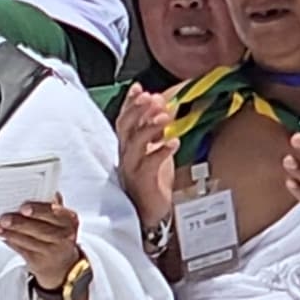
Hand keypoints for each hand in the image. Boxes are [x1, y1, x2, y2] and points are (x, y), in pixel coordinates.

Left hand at [0, 201, 86, 292]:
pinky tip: (1, 235)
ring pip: (29, 241)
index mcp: (69, 219)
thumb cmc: (56, 230)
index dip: (38, 210)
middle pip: (40, 229)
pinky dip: (10, 241)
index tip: (23, 207)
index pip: (54, 213)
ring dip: (10, 233)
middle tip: (4, 218)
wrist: (61, 261)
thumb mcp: (58, 217)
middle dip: (20, 223)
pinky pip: (22, 251)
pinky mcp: (39, 262)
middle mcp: (64, 236)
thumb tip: (32, 189)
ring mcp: (52, 251)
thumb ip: (48, 203)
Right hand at [116, 87, 180, 231]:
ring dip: (149, 128)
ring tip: (165, 117)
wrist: (153, 211)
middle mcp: (126, 154)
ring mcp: (131, 168)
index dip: (130, 103)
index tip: (139, 87)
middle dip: (137, 110)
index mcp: (128, 145)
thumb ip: (158, 128)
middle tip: (151, 97)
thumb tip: (164, 103)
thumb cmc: (154, 179)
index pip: (125, 119)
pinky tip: (174, 142)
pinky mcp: (142, 181)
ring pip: (134, 143)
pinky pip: (149, 164)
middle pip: (125, 127)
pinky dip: (161, 152)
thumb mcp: (156, 148)